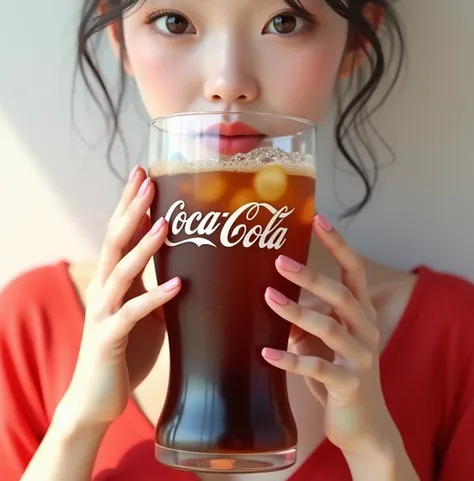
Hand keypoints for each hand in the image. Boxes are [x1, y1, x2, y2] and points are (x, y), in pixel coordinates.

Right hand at [60, 167, 180, 427]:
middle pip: (115, 239)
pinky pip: (133, 313)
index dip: (130, 202)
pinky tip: (177, 286)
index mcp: (112, 279)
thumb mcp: (143, 309)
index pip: (119, 231)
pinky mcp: (109, 337)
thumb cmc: (126, 349)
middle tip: (147, 180)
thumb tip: (187, 263)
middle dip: (131, 209)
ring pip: (121, 270)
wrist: (97, 397)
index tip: (143, 173)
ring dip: (144, 246)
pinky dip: (155, 298)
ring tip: (165, 224)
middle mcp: (103, 288)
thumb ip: (155, 283)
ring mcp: (103, 311)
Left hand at [262, 214, 397, 459]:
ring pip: (330, 328)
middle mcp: (366, 331)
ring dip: (297, 312)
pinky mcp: (348, 386)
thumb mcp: (322, 342)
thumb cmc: (340, 376)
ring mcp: (360, 359)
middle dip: (311, 276)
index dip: (338, 244)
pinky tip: (266, 353)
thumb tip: (270, 298)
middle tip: (279, 261)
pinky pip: (317, 368)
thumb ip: (304, 320)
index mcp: (361, 315)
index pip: (354, 271)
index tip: (318, 219)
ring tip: (268, 298)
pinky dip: (290, 359)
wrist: (364, 427)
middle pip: (342, 295)